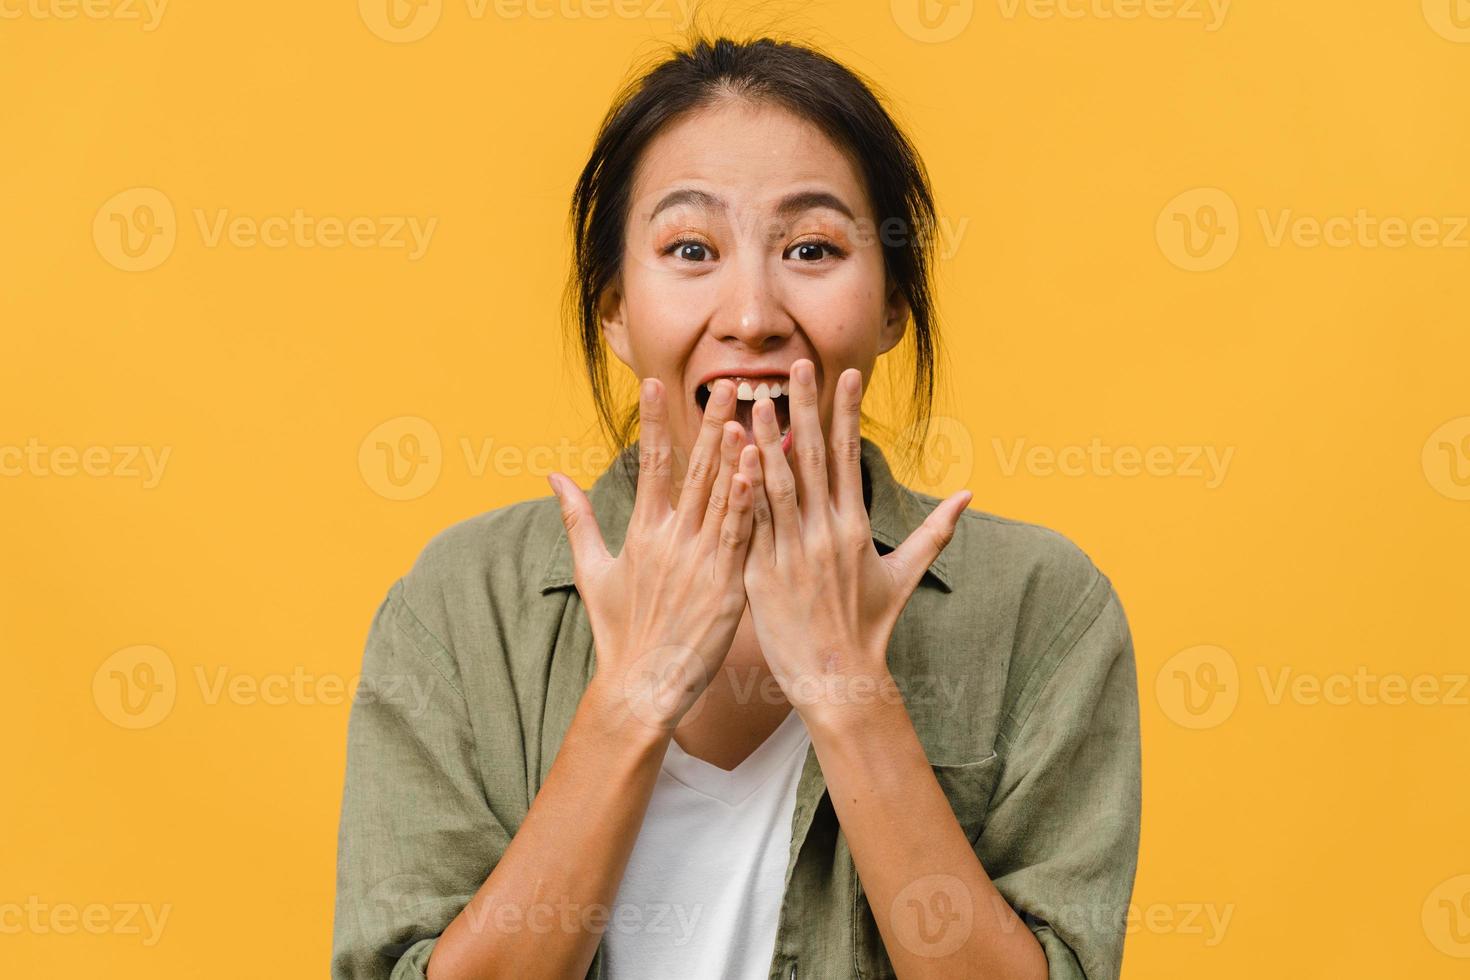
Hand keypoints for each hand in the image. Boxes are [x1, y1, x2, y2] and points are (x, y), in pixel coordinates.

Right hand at [548, 377, 754, 732]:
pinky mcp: (724, 585)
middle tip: (728, 383)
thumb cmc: (619, 633)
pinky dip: (744, 501)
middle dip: (710, 423)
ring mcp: (699, 560)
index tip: (656, 384)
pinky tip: (755, 470)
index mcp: (643, 532)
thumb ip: (577, 518)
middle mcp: (671, 539)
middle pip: (694, 469)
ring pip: (720, 495)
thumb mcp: (593, 571)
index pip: (650, 465)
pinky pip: (738, 534)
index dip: (654, 422)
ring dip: (735, 451)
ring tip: (749, 412)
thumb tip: (553, 475)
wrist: (640, 686)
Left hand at [740, 358, 971, 719]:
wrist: (840, 680)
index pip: (848, 457)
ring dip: (767, 439)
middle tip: (796, 366)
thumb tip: (968, 495)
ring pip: (777, 485)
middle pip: (812, 459)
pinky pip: (752, 523)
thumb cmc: (869, 629)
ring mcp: (792, 552)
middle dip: (805, 409)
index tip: (844, 375)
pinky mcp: (762, 574)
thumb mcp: (904, 576)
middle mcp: (826, 532)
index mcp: (855, 527)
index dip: (845, 413)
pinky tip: (731, 458)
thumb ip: (934, 532)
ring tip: (758, 399)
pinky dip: (742, 489)